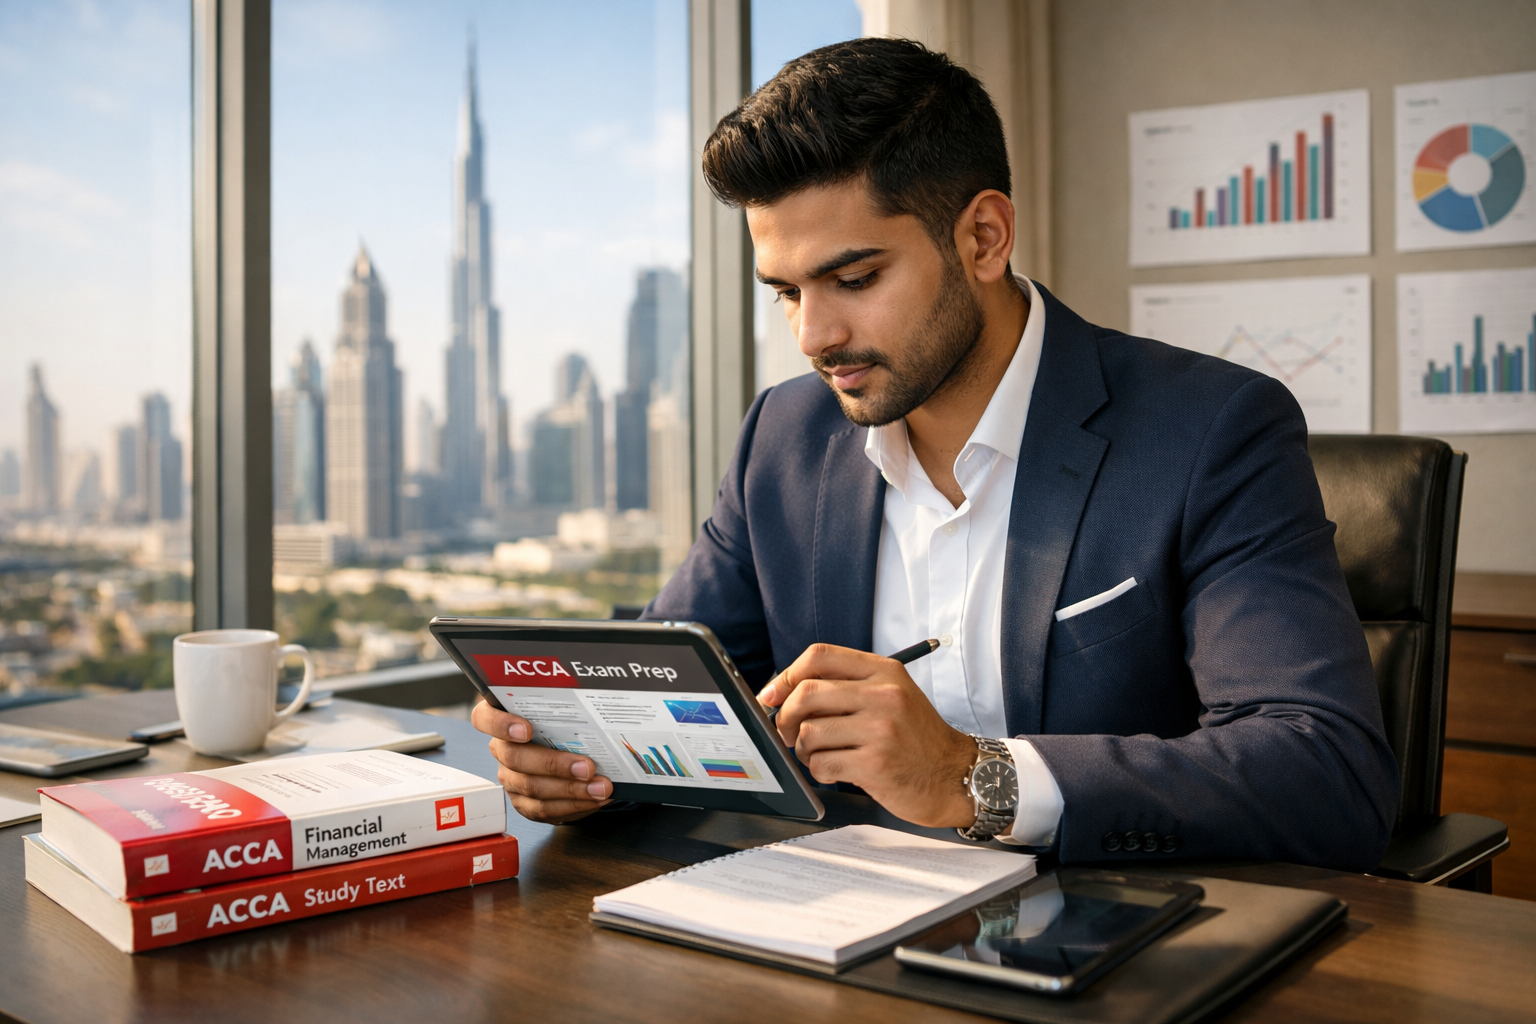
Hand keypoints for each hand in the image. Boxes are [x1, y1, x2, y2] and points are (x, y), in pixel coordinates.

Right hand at [471, 700, 612, 823]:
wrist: (567, 751)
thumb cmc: (562, 724)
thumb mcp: (560, 710)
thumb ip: (564, 706)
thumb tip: (594, 704)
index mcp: (502, 719)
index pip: (485, 719)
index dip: (501, 725)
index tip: (525, 729)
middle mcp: (502, 749)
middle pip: (515, 758)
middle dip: (555, 765)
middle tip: (587, 767)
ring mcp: (510, 778)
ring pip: (532, 787)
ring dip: (571, 789)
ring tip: (600, 787)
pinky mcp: (523, 803)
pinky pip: (544, 809)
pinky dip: (573, 805)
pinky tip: (594, 799)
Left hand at [759, 644, 979, 828]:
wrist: (954, 776)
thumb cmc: (917, 738)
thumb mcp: (893, 696)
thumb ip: (848, 686)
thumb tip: (784, 692)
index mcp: (885, 671)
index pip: (819, 656)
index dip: (786, 675)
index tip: (772, 695)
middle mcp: (883, 695)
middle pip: (806, 693)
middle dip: (784, 716)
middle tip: (785, 731)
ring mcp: (880, 729)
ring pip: (808, 732)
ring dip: (803, 749)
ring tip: (820, 754)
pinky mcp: (875, 764)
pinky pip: (821, 763)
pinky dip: (818, 771)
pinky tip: (835, 770)